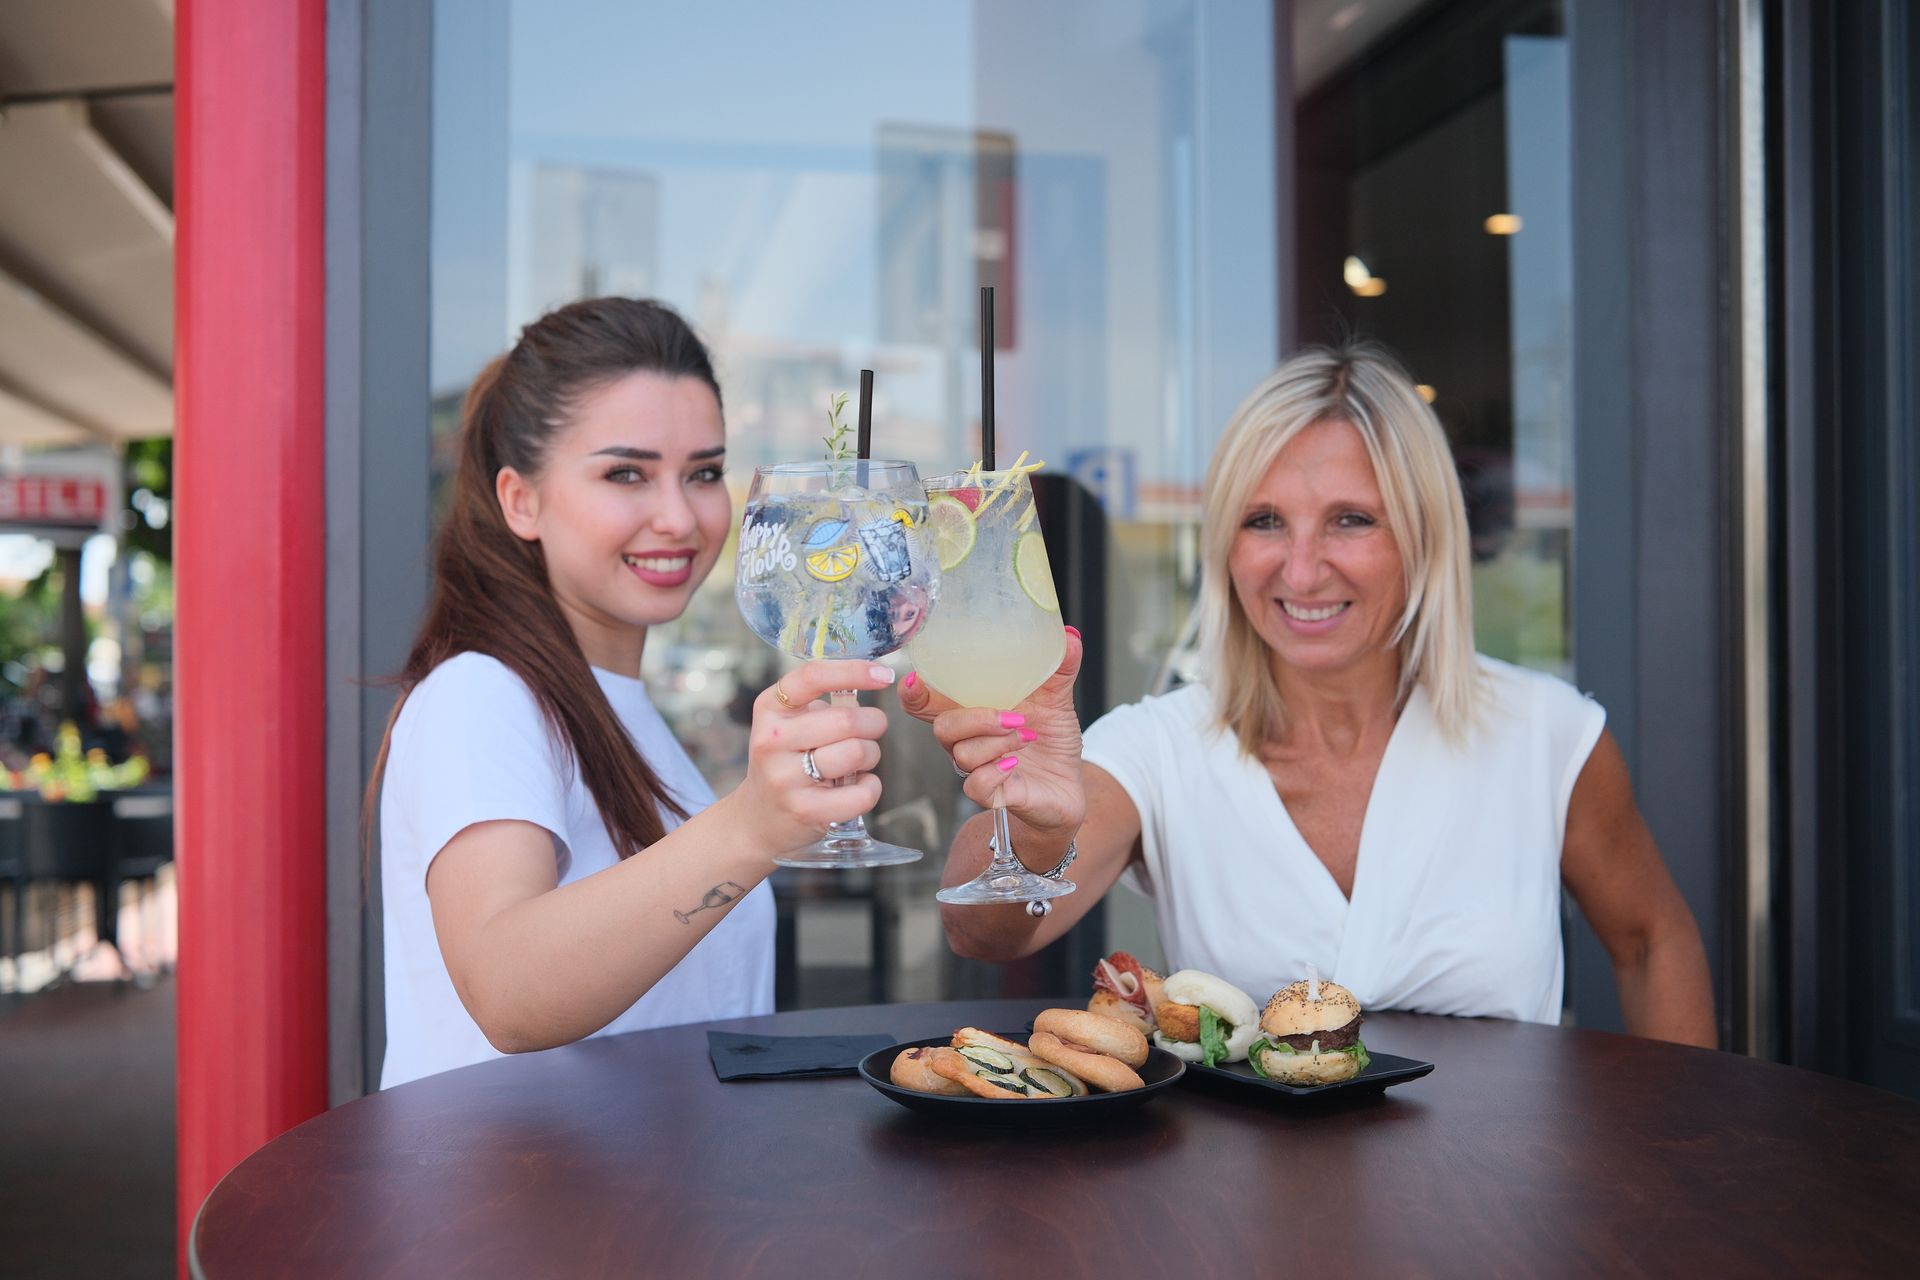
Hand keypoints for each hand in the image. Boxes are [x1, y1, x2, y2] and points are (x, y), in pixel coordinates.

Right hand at [730, 659, 893, 853]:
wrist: (760, 817)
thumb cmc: (787, 762)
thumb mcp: (790, 723)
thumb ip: (824, 703)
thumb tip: (873, 681)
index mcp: (769, 708)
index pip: (812, 677)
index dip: (854, 671)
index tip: (883, 674)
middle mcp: (772, 740)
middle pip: (847, 719)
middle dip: (873, 724)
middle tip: (870, 732)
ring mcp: (785, 778)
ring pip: (857, 752)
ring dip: (871, 755)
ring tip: (857, 761)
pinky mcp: (805, 810)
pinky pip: (862, 792)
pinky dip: (870, 787)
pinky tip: (855, 786)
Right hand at [898, 628, 1086, 840]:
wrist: (1069, 785)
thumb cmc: (1051, 740)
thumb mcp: (1057, 699)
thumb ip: (1059, 668)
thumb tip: (1070, 635)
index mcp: (973, 711)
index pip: (927, 704)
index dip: (912, 694)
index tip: (915, 679)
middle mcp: (968, 740)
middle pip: (942, 727)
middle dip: (975, 719)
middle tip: (1013, 717)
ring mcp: (977, 768)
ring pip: (962, 754)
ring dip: (997, 743)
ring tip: (1028, 738)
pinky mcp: (993, 795)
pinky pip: (976, 786)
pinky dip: (994, 772)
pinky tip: (1015, 763)